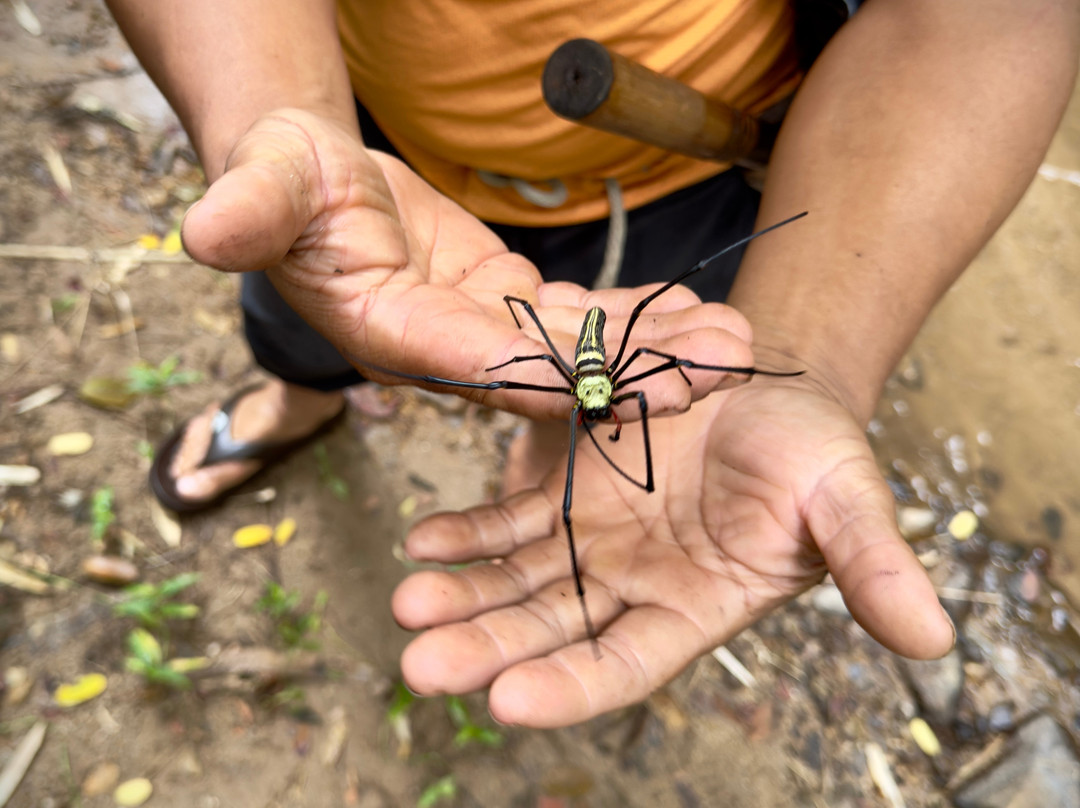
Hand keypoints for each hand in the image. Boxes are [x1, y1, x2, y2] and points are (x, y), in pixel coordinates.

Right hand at [180, 108, 756, 418]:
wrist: (315, 183)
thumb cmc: (284, 182)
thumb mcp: (264, 185)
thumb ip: (248, 211)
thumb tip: (203, 231)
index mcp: (388, 334)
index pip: (467, 359)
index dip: (533, 372)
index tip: (606, 386)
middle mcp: (443, 353)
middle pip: (543, 371)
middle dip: (627, 377)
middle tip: (715, 376)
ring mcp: (481, 337)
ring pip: (576, 352)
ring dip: (654, 352)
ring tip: (735, 348)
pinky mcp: (507, 312)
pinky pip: (579, 322)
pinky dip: (636, 321)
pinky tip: (698, 319)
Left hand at [391, 375, 955, 727]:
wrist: (766, 386)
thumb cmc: (811, 450)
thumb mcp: (846, 500)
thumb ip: (873, 565)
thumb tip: (934, 641)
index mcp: (693, 608)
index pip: (624, 665)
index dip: (569, 686)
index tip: (507, 702)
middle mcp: (630, 588)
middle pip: (549, 633)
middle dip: (486, 650)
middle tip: (421, 666)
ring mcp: (591, 543)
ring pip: (515, 583)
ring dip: (460, 595)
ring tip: (407, 603)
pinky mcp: (564, 494)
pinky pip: (506, 521)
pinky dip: (466, 532)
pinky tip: (426, 538)